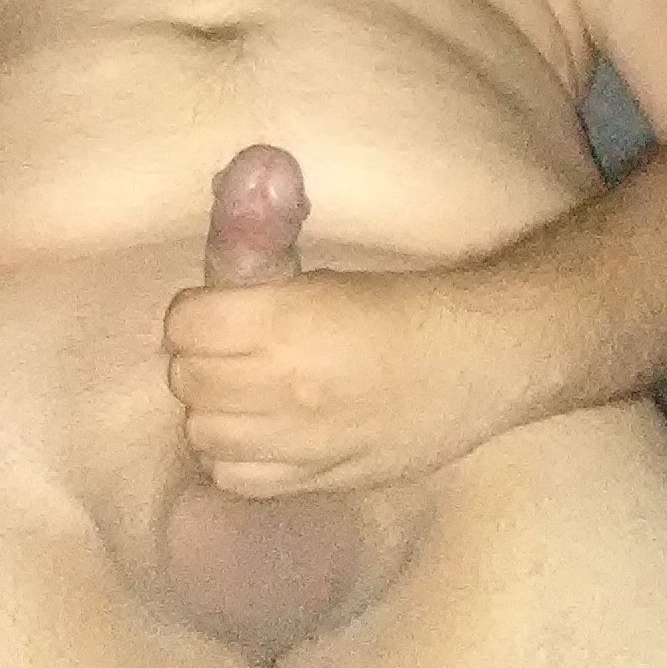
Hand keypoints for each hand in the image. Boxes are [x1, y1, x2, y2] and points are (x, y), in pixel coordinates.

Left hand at [162, 265, 521, 496]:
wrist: (482, 360)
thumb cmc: (410, 305)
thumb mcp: (331, 270)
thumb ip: (270, 251)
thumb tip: (233, 189)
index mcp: (286, 322)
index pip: (184, 325)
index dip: (195, 312)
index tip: (216, 309)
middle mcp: (284, 387)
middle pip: (188, 379)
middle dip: (201, 358)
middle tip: (233, 349)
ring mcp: (300, 442)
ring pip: (203, 433)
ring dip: (215, 410)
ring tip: (245, 392)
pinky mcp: (319, 478)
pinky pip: (236, 478)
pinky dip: (236, 457)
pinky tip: (262, 434)